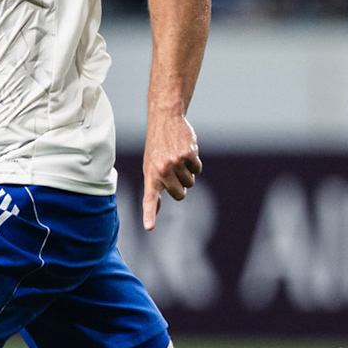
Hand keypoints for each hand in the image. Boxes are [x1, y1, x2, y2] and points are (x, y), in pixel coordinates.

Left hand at [141, 112, 202, 230]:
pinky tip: (186, 152)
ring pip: (191, 182)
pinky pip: (198, 169)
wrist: (164, 120)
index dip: (149, 214)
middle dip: (181, 187)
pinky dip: (195, 163)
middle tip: (173, 172)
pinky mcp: (188, 155)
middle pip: (180, 195)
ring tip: (177, 159)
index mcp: (150, 176)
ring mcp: (175, 163)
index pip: (149, 199)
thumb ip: (153, 189)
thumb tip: (154, 210)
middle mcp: (162, 171)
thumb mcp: (149, 167)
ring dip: (188, 173)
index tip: (149, 227)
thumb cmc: (156, 148)